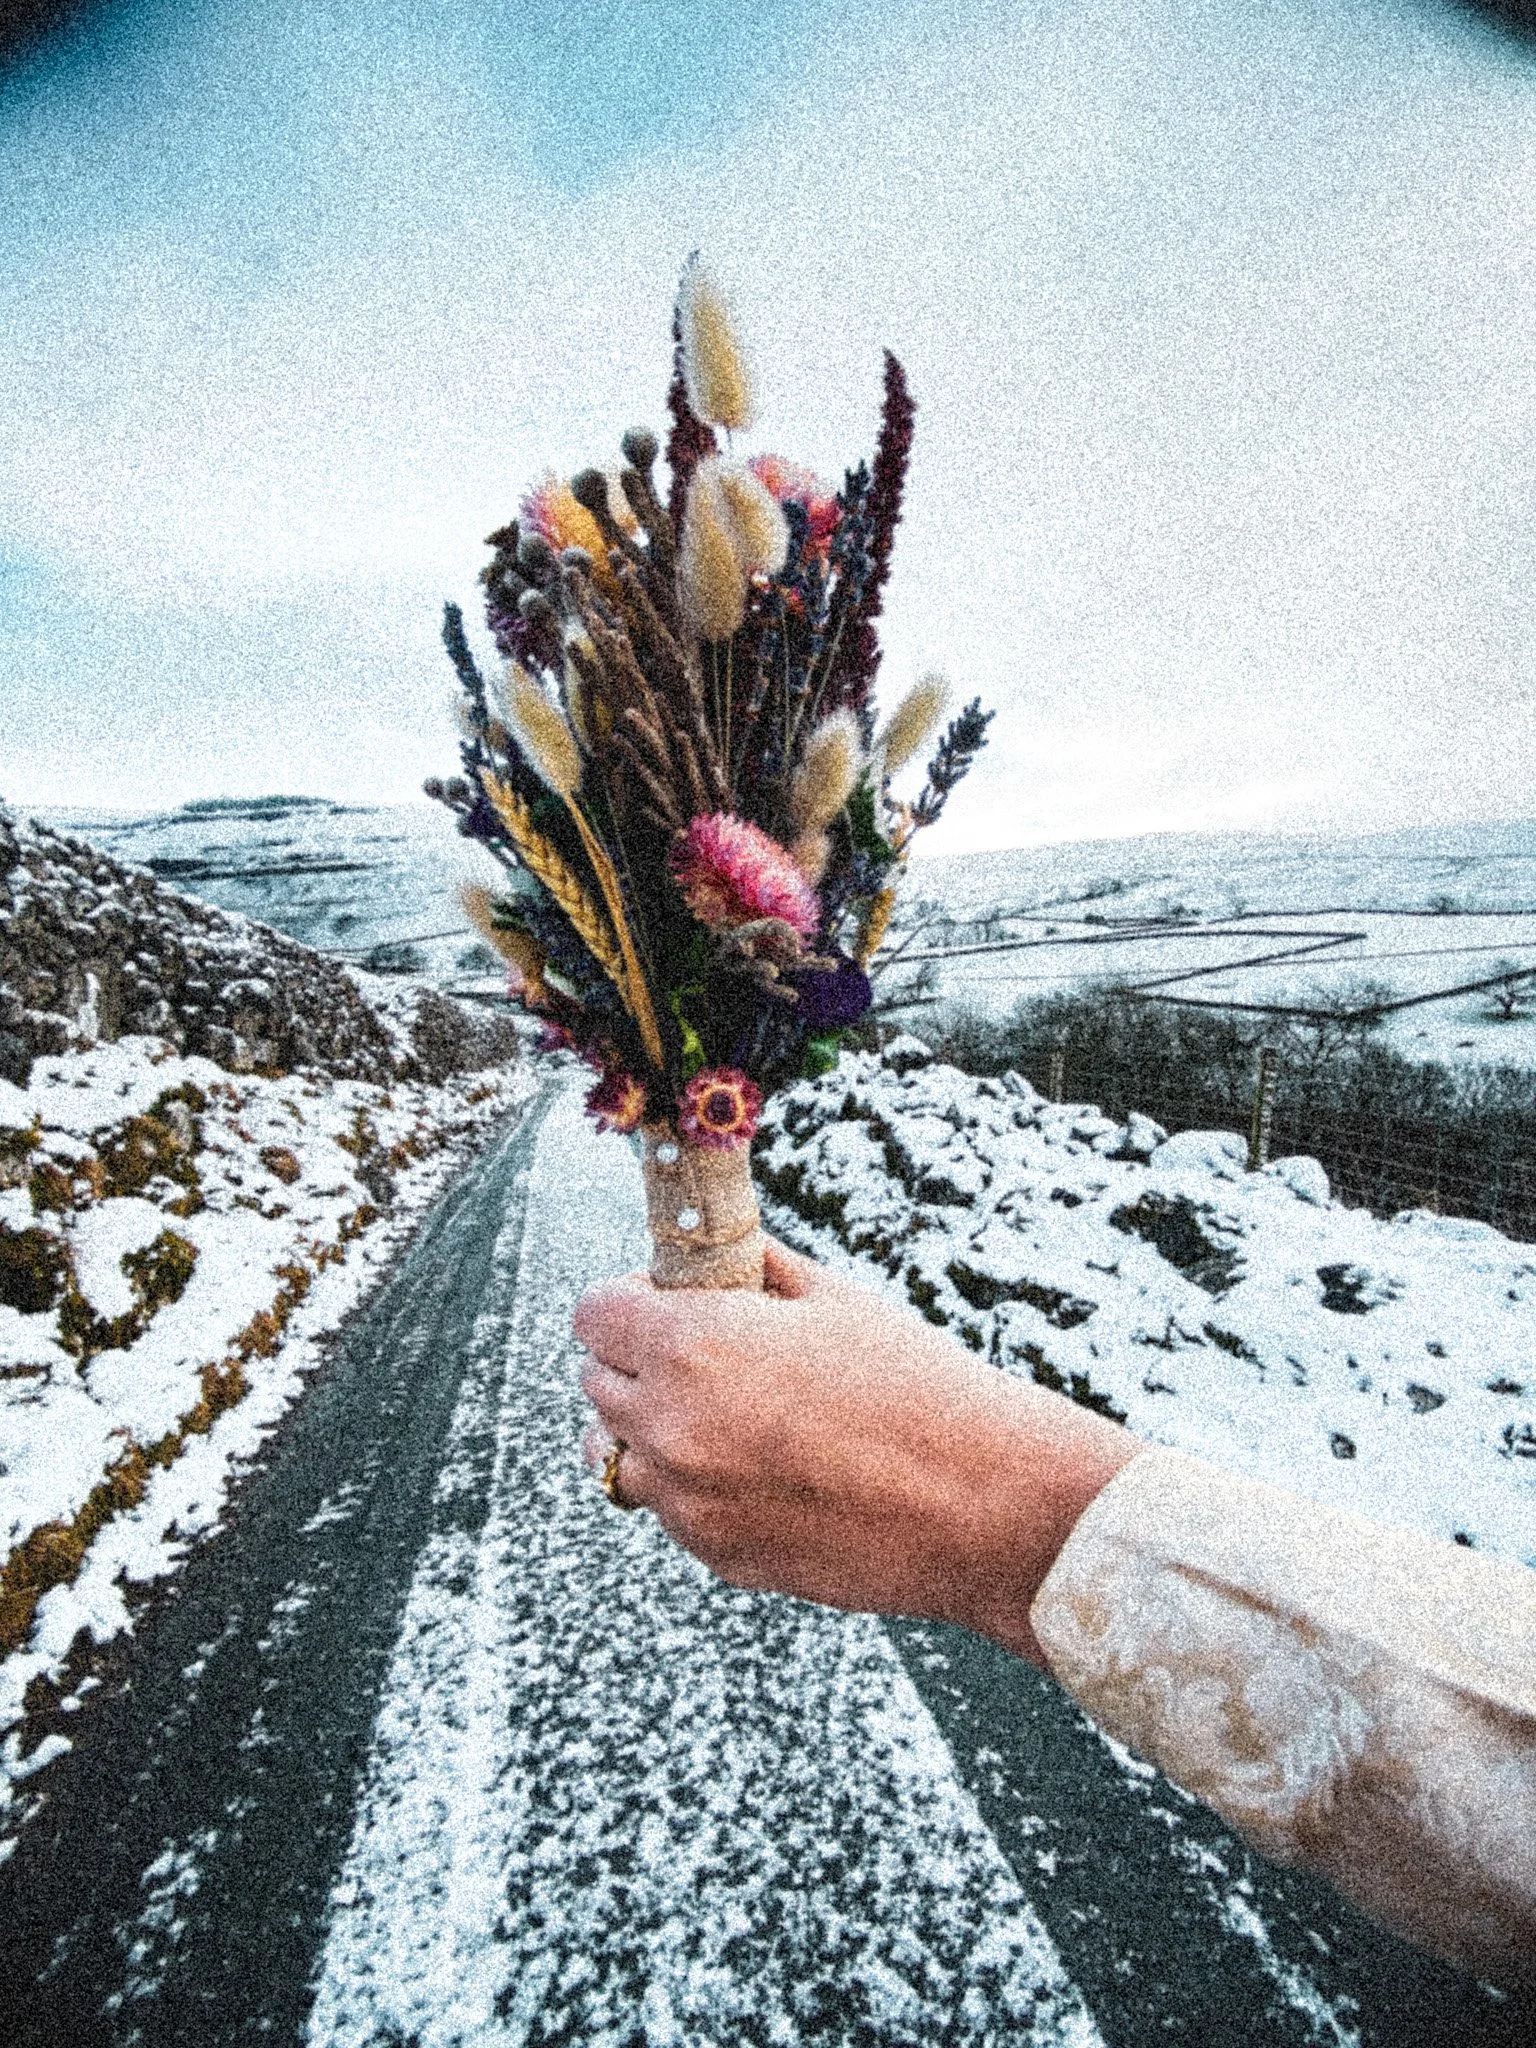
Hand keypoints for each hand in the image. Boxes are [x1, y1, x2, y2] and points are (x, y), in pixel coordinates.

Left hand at [575, 1239, 1140, 1664]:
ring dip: (649, 1428)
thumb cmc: (915, 1384)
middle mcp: (670, 1425)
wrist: (980, 1503)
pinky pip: (671, 1510)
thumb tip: (709, 1249)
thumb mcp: (832, 1298)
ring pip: (617, 1455)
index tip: (667, 1300)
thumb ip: (752, 1269)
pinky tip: (765, 1470)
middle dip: (637, 1358)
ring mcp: (686, 1501)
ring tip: (722, 1416)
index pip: (592, 1313)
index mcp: (692, 1345)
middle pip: (596, 1382)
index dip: (627, 1299)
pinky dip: (694, 1486)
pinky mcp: (714, 1555)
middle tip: (706, 1354)